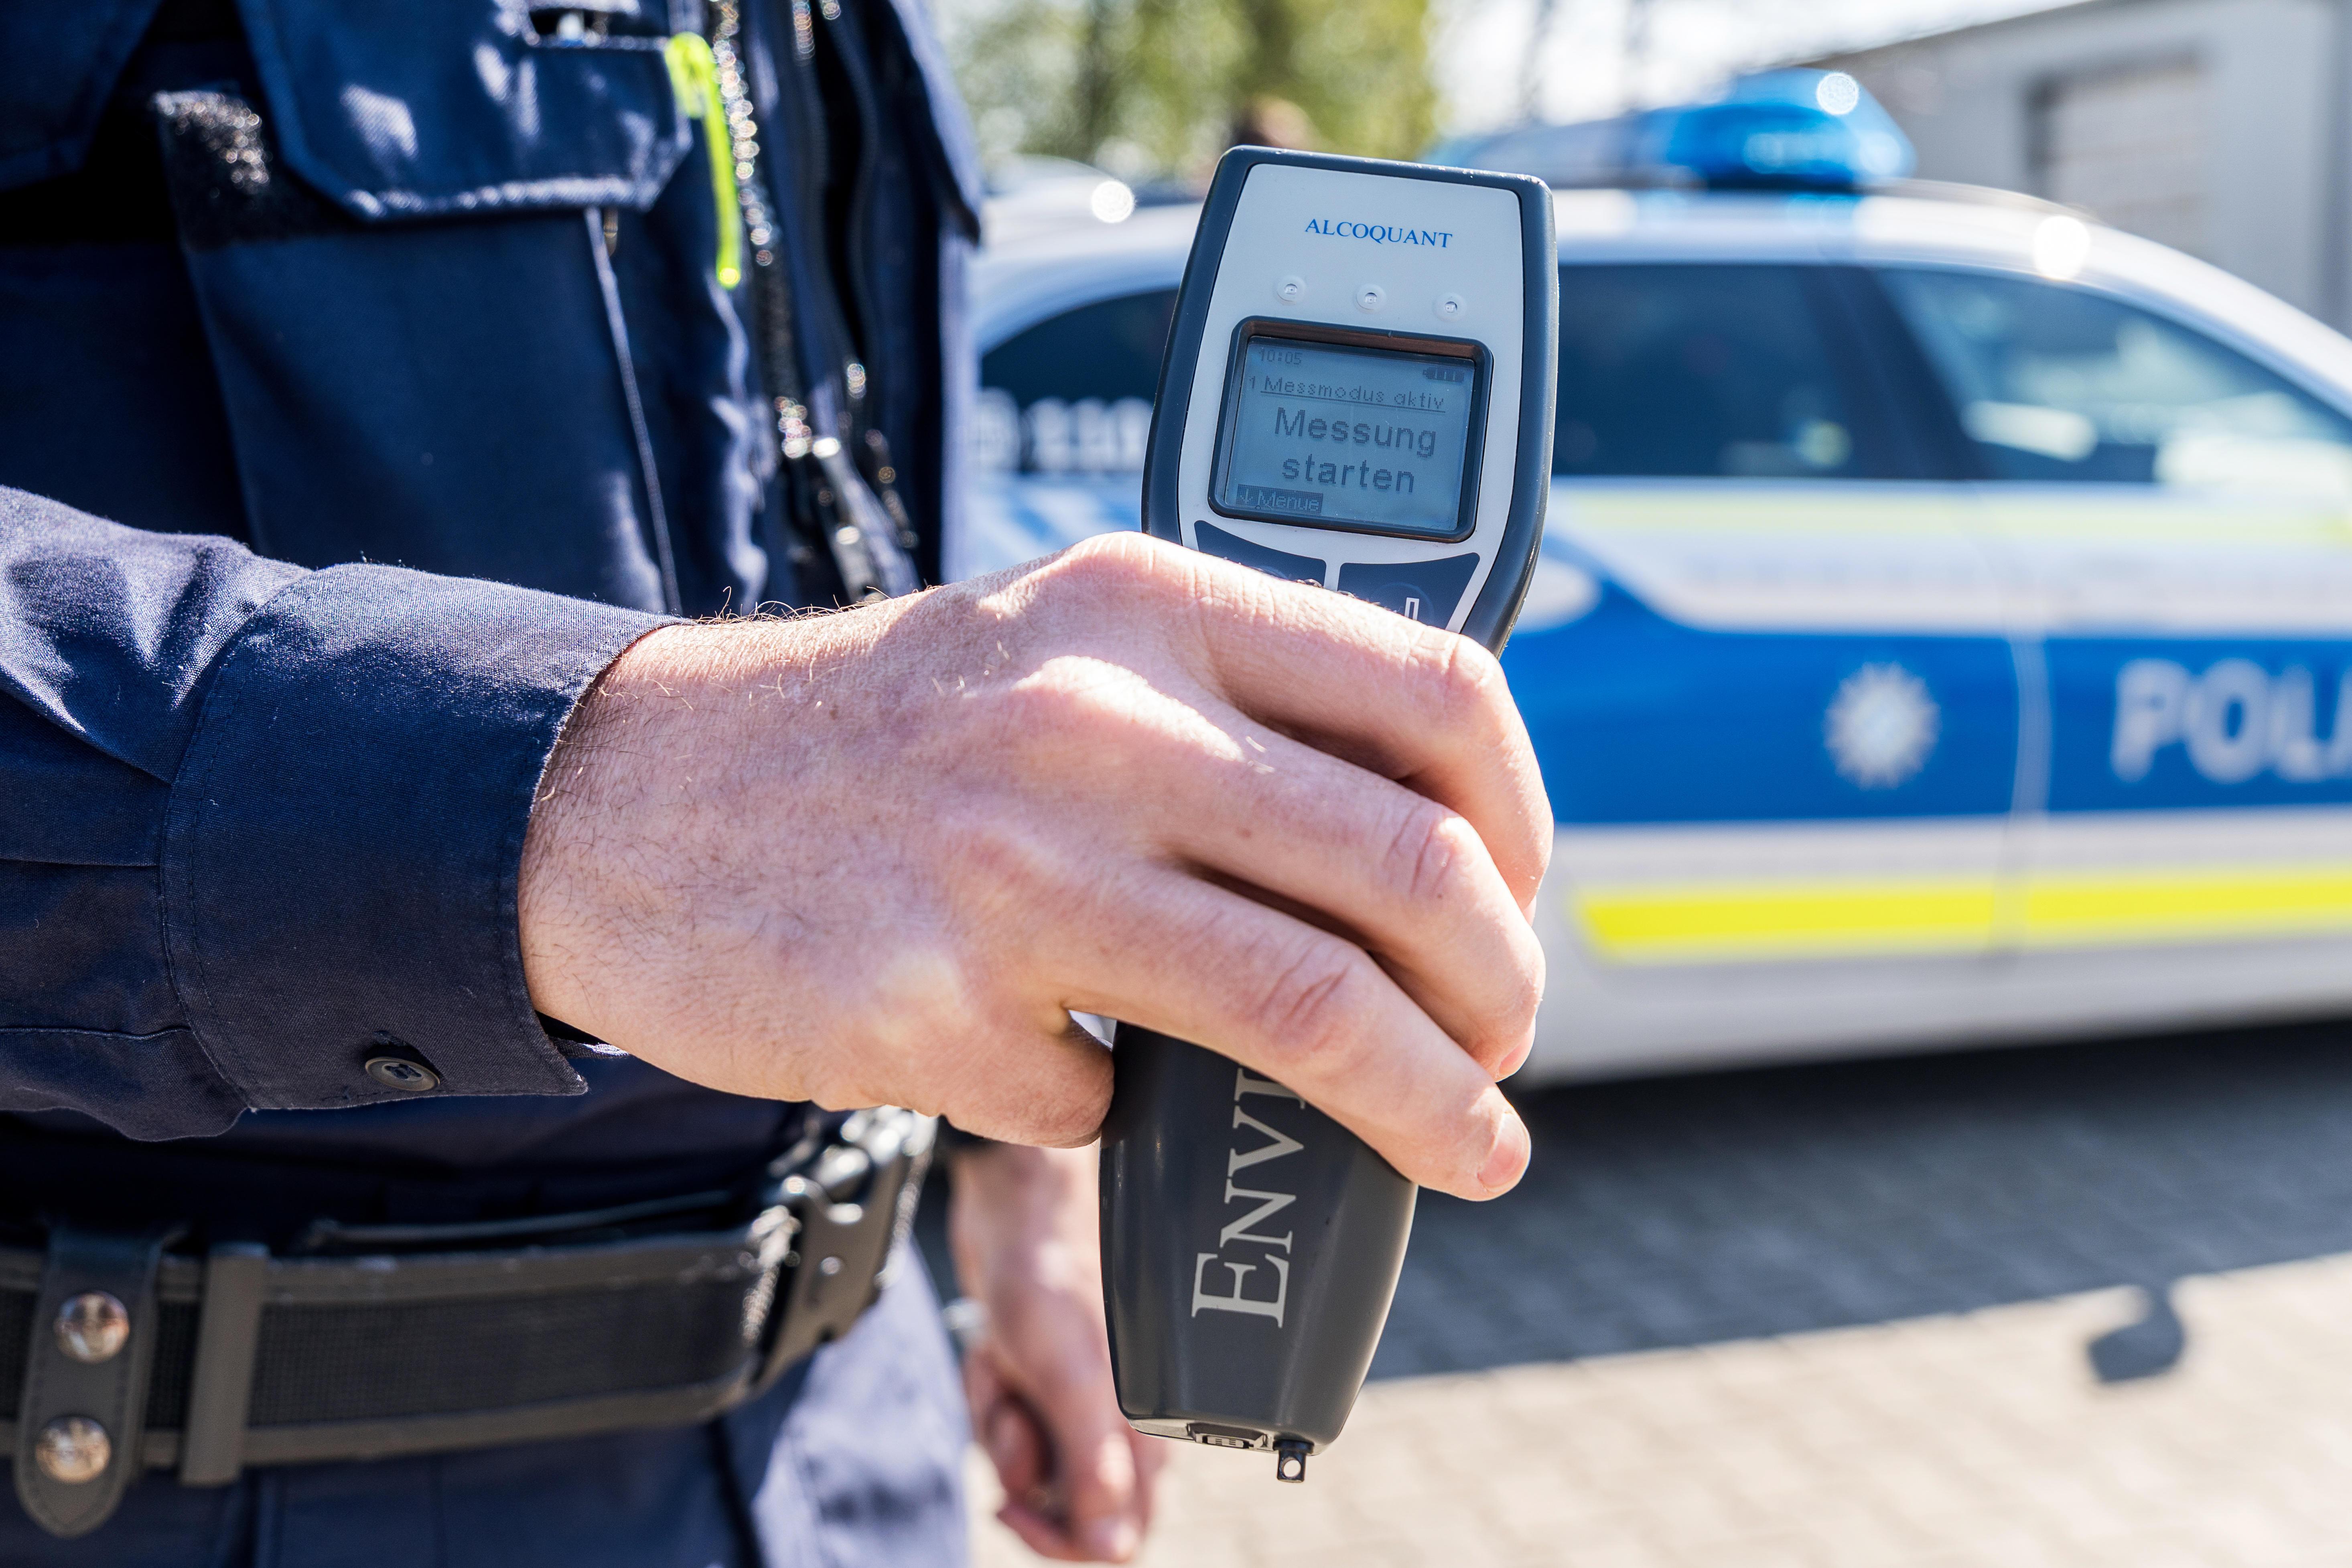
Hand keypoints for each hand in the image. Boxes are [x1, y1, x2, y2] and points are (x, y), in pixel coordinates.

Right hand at [518, 532, 1547, 1199]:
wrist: (628, 793)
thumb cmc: (879, 733)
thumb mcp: (1064, 643)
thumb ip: (1231, 715)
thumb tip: (1417, 854)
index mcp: (1144, 603)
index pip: (1435, 696)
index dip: (1522, 821)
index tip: (1517, 895)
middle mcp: (1093, 718)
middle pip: (1409, 873)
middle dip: (1501, 992)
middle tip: (1503, 1045)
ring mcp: (1012, 869)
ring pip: (1315, 1012)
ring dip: (1426, 1104)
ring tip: (1462, 1141)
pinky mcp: (935, 1010)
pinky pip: (1112, 1101)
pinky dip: (1127, 1111)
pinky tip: (1085, 1073)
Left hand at [951, 1141, 1158, 1561]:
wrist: (1012, 1202)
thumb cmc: (1048, 1272)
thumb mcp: (1068, 1374)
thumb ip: (1094, 1461)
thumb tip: (1114, 1546)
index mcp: (1143, 1434)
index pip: (1118, 1536)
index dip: (1063, 1537)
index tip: (1015, 1504)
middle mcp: (1118, 1426)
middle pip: (1065, 1504)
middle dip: (1021, 1466)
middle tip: (1011, 1414)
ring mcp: (1080, 1401)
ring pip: (1030, 1464)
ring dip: (1000, 1423)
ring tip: (1003, 1364)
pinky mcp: (1046, 1379)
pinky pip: (1010, 1424)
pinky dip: (992, 1396)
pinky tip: (994, 1353)